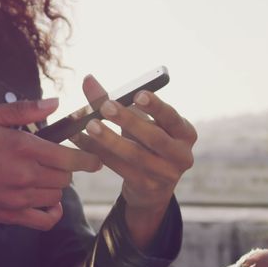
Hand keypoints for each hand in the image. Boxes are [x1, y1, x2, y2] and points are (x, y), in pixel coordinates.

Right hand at [0, 98, 102, 230]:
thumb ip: (20, 110)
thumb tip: (54, 103)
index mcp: (19, 147)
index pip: (70, 156)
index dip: (87, 155)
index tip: (94, 152)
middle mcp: (23, 175)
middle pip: (67, 176)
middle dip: (66, 165)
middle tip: (53, 157)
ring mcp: (18, 199)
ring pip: (57, 195)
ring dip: (55, 185)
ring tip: (42, 173)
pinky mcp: (10, 216)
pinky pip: (46, 220)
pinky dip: (53, 212)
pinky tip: (46, 200)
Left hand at [68, 75, 196, 212]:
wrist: (152, 187)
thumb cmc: (145, 143)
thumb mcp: (139, 121)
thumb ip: (116, 101)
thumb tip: (88, 79)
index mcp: (184, 133)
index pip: (172, 117)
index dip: (156, 106)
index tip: (138, 94)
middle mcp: (181, 154)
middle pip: (154, 137)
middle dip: (128, 121)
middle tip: (105, 107)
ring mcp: (165, 174)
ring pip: (135, 155)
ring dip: (110, 139)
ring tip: (90, 125)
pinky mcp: (147, 187)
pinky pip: (120, 168)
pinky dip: (100, 153)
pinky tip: (82, 142)